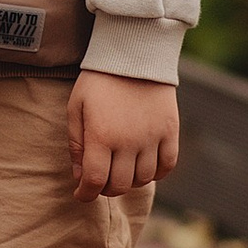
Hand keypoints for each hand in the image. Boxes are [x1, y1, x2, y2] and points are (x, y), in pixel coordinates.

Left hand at [68, 69, 179, 200]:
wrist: (133, 53)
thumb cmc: (98, 81)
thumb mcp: (76, 108)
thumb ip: (76, 145)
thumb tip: (80, 178)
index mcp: (101, 136)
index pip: (95, 181)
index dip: (86, 194)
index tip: (81, 194)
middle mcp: (129, 141)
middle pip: (120, 185)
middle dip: (105, 188)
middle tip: (100, 180)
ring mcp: (152, 137)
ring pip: (143, 179)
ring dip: (130, 181)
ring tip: (121, 170)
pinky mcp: (170, 131)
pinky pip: (167, 165)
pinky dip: (156, 173)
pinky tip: (144, 166)